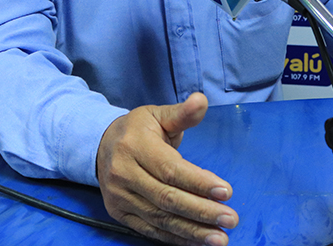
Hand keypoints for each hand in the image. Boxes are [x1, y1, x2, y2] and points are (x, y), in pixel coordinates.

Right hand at [96, 93, 237, 244]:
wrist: (101, 145)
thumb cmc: (138, 130)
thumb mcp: (158, 115)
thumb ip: (182, 114)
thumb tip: (201, 101)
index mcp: (134, 146)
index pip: (170, 169)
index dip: (198, 182)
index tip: (226, 192)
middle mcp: (123, 173)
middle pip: (167, 198)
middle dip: (202, 211)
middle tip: (230, 219)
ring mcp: (119, 197)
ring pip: (160, 218)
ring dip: (192, 231)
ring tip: (219, 238)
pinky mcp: (119, 214)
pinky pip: (150, 230)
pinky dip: (176, 238)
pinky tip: (197, 241)